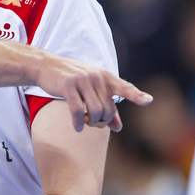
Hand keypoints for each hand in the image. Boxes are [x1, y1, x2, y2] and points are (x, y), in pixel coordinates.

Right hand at [36, 53, 152, 132]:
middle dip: (102, 121)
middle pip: (108, 109)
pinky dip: (78, 123)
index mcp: (105, 76)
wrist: (46, 66)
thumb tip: (118, 128)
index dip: (136, 95)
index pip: (124, 87)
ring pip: (95, 111)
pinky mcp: (68, 85)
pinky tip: (78, 128)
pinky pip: (77, 110)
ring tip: (85, 123)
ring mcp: (82, 80)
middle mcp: (96, 77)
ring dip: (91, 123)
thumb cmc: (71, 79)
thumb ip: (105, 106)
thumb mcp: (90, 90)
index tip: (148, 101)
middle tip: (93, 123)